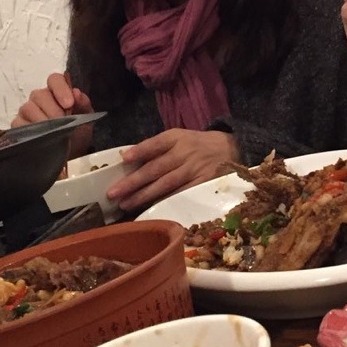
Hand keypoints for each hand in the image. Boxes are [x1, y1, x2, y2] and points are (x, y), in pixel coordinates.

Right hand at [12, 72, 94, 157]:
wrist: (71, 153)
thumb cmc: (78, 132)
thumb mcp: (86, 119)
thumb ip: (83, 104)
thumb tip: (76, 92)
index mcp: (58, 92)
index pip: (54, 79)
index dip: (60, 89)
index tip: (69, 104)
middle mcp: (40, 98)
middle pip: (40, 94)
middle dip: (53, 109)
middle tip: (63, 122)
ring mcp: (27, 111)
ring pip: (28, 108)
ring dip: (42, 120)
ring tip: (53, 131)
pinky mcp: (18, 126)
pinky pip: (19, 123)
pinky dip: (31, 130)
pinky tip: (40, 136)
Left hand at [108, 129, 239, 211]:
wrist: (233, 149)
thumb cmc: (198, 145)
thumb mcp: (180, 138)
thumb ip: (158, 148)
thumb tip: (127, 159)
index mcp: (177, 138)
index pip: (156, 143)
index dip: (140, 151)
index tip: (124, 159)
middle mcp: (185, 152)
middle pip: (157, 167)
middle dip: (133, 181)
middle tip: (113, 193)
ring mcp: (195, 169)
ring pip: (166, 184)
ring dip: (144, 195)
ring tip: (126, 204)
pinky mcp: (203, 184)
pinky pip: (181, 194)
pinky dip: (165, 201)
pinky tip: (151, 208)